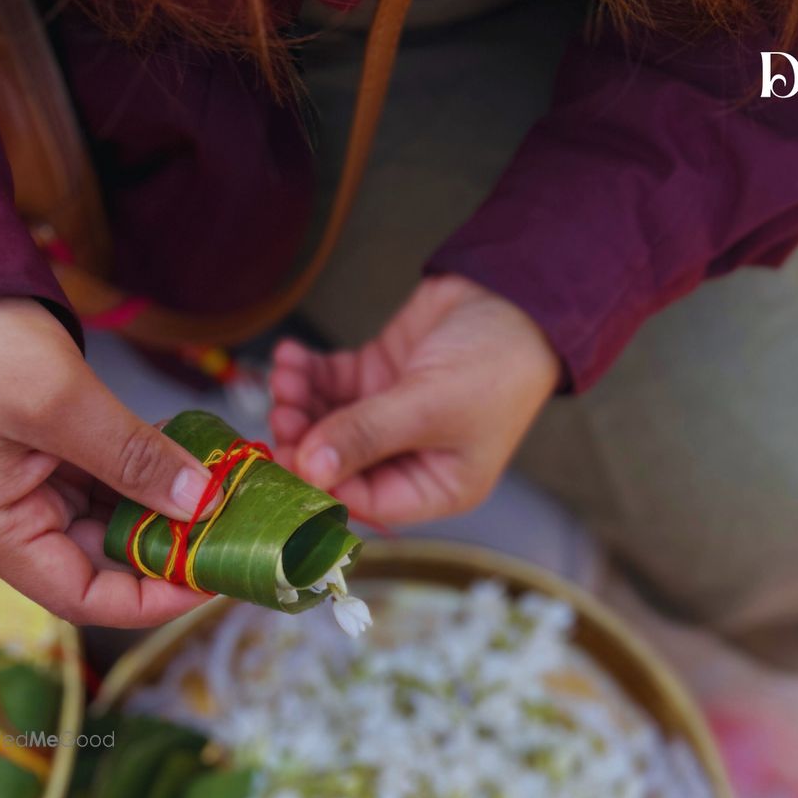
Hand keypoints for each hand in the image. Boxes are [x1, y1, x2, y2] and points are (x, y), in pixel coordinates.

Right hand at [0, 294, 215, 626]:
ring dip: (161, 509)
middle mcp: (7, 523)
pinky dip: (144, 475)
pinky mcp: (41, 463)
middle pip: (103, 564)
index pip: (83, 598)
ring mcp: (24, 493)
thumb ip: (132, 456)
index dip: (152, 600)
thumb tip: (199, 503)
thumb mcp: (60, 399)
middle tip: (229, 529)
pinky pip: (103, 486)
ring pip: (110, 524)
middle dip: (166, 548)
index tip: (209, 580)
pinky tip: (185, 458)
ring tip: (217, 491)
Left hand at [270, 275, 560, 525]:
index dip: (324, 485)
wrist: (517, 295)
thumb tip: (311, 469)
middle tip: (280, 416)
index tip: (290, 459)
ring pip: (327, 422)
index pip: (367, 502)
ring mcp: (389, 417)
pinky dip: (306, 374)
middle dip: (305, 440)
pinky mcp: (376, 378)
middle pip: (339, 464)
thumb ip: (367, 436)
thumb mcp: (430, 406)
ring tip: (285, 379)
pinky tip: (290, 357)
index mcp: (436, 486)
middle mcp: (410, 458)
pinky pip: (329, 384)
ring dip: (300, 403)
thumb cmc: (497, 363)